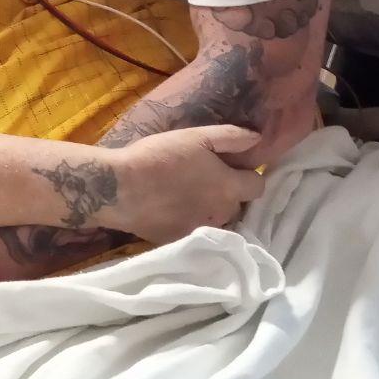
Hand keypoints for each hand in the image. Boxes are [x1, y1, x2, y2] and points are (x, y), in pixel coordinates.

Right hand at [103, 125, 262, 244]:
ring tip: (190, 194)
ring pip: (220, 220)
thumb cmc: (159, 157)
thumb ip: (231, 137)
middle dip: (230, 193)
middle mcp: (222, 215)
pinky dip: (193, 221)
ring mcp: (203, 231)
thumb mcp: (196, 137)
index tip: (232, 167)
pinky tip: (175, 208)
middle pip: (239, 205)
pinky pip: (198, 230)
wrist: (120, 188)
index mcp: (229, 188)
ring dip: (213, 209)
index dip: (248, 175)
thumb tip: (258, 139)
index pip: (258, 187)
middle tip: (207, 178)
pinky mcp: (183, 242)